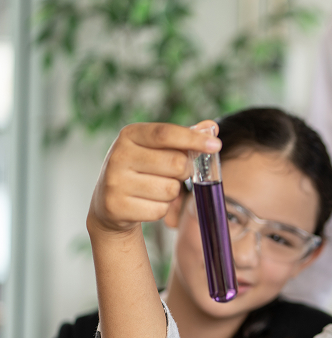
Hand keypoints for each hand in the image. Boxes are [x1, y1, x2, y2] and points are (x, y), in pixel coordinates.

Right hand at [88, 121, 220, 235]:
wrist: (110, 204)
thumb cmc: (143, 170)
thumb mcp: (157, 149)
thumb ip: (184, 138)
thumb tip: (212, 127)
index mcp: (130, 134)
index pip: (166, 133)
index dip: (194, 139)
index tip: (216, 146)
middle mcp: (119, 155)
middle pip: (176, 164)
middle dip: (184, 172)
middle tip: (173, 174)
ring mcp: (115, 181)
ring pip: (170, 190)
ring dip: (172, 193)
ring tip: (155, 189)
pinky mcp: (116, 206)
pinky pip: (160, 210)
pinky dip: (161, 209)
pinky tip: (146, 203)